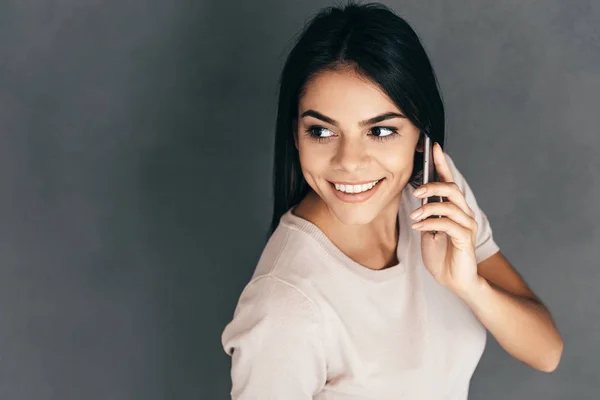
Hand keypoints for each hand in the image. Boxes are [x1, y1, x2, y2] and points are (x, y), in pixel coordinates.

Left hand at [409, 143, 480, 294]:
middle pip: (452, 189)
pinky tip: (419, 227)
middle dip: (433, 185)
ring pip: (450, 205)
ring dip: (428, 208)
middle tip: (415, 192)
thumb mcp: (428, 231)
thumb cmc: (442, 256)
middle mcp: (463, 214)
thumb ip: (426, 215)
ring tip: (415, 217)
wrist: (454, 281)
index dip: (442, 163)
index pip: (449, 181)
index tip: (434, 146)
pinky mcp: (465, 239)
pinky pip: (448, 224)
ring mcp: (466, 226)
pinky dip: (431, 223)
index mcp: (454, 209)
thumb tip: (418, 201)